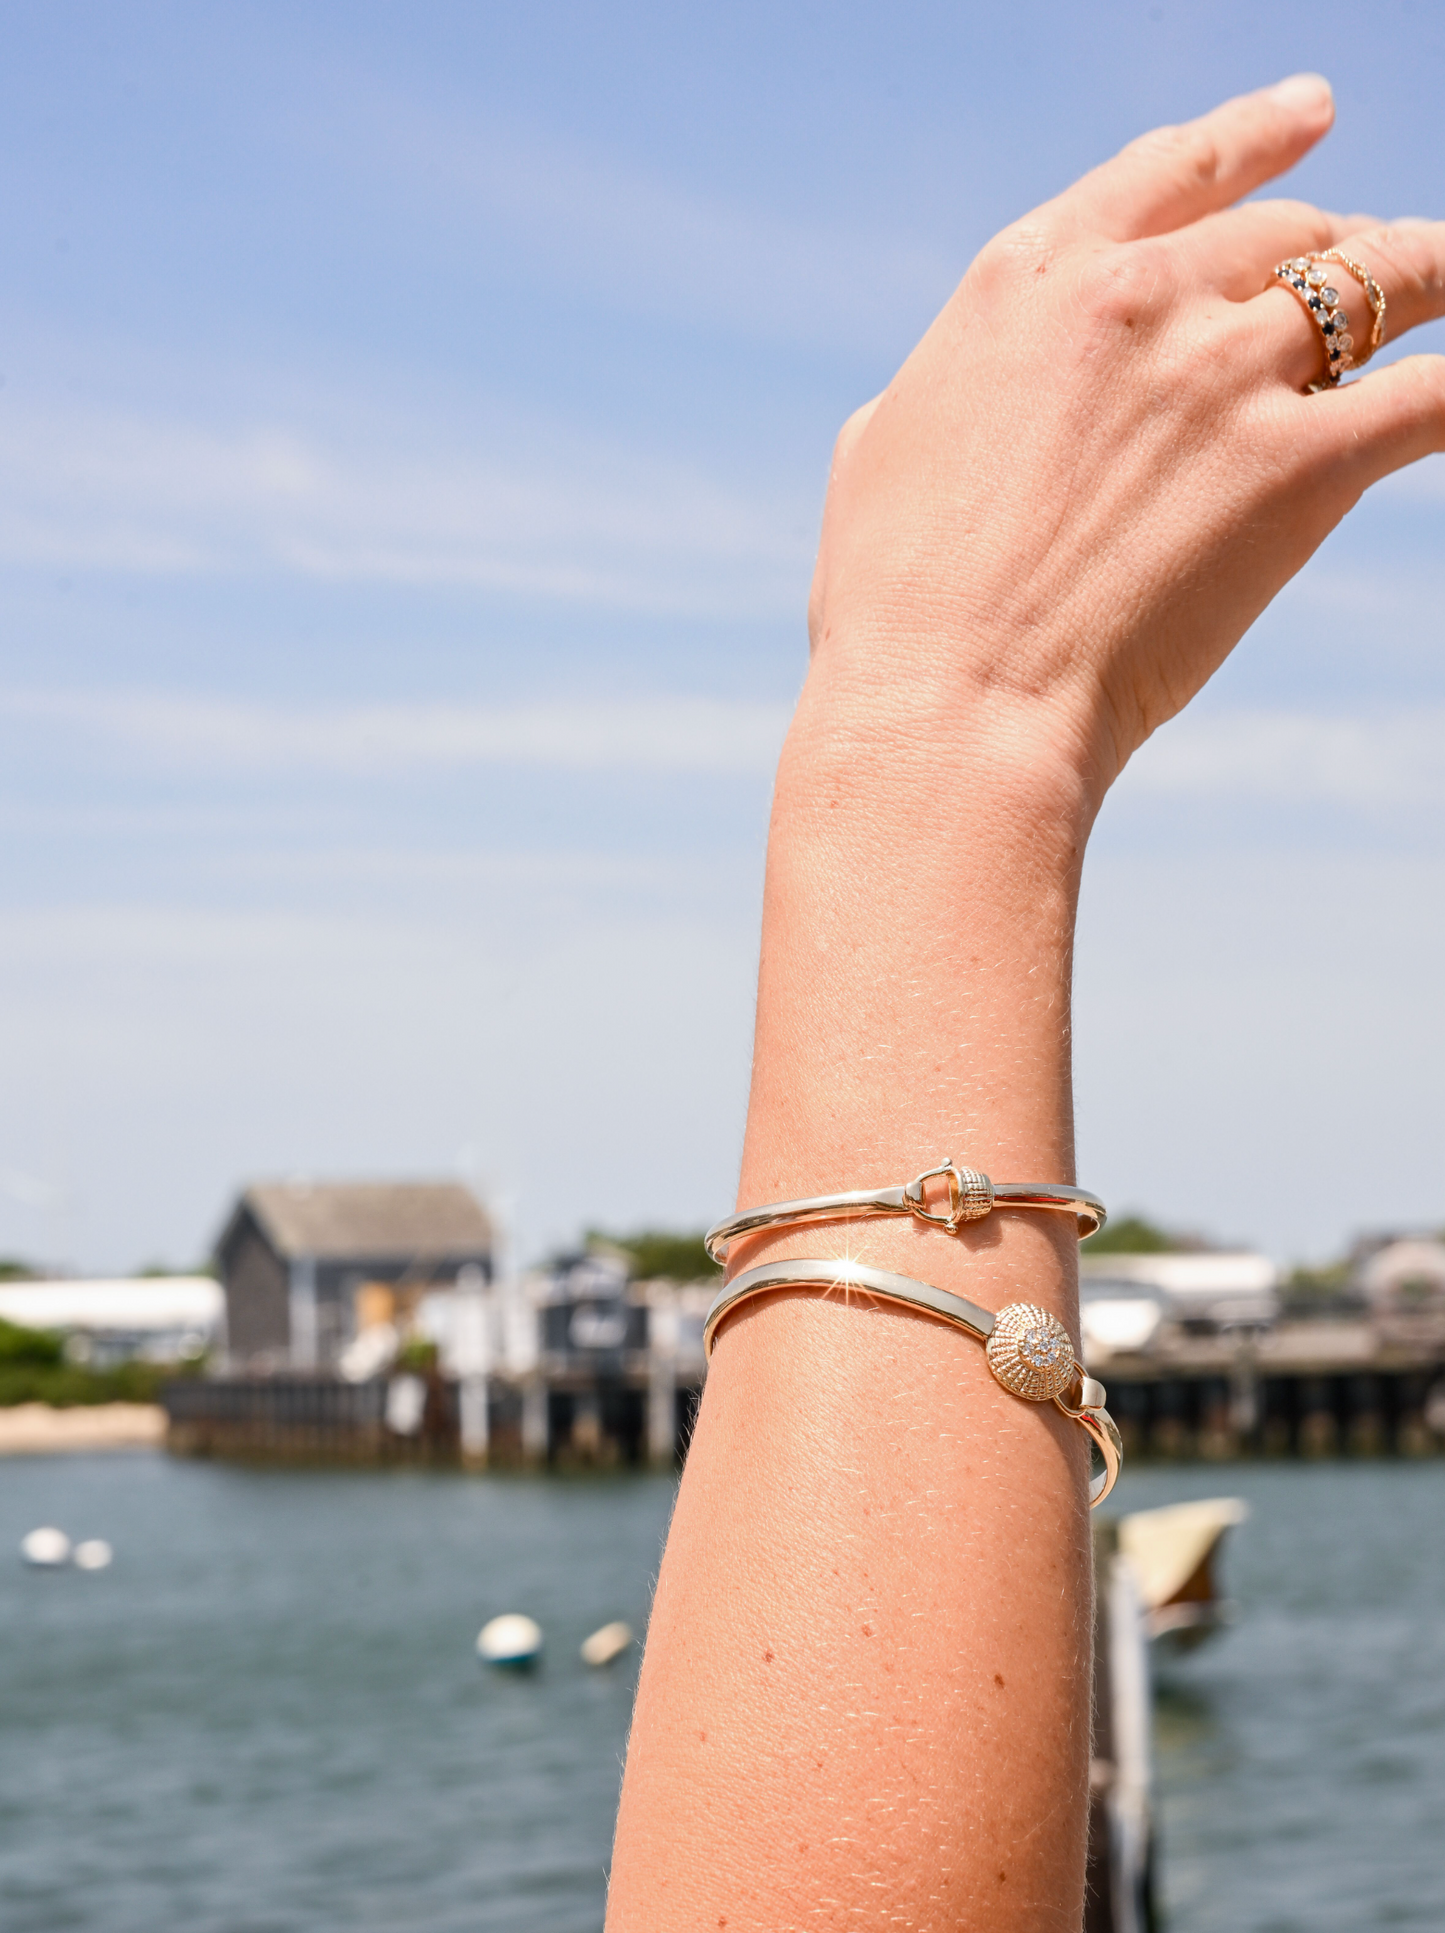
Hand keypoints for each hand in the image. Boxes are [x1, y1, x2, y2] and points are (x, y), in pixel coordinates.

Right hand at [808, 75, 1444, 804]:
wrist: (953, 698)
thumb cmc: (896, 602)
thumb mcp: (883, 450)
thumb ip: (956, 381)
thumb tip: (982, 382)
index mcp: (1033, 279)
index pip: (1172, 171)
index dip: (1255, 133)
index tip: (1311, 112)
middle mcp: (1137, 298)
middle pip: (1285, 228)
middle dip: (1334, 243)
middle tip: (1371, 266)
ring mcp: (1223, 372)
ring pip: (1379, 282)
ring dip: (1427, 280)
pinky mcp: (1298, 464)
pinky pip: (1428, 395)